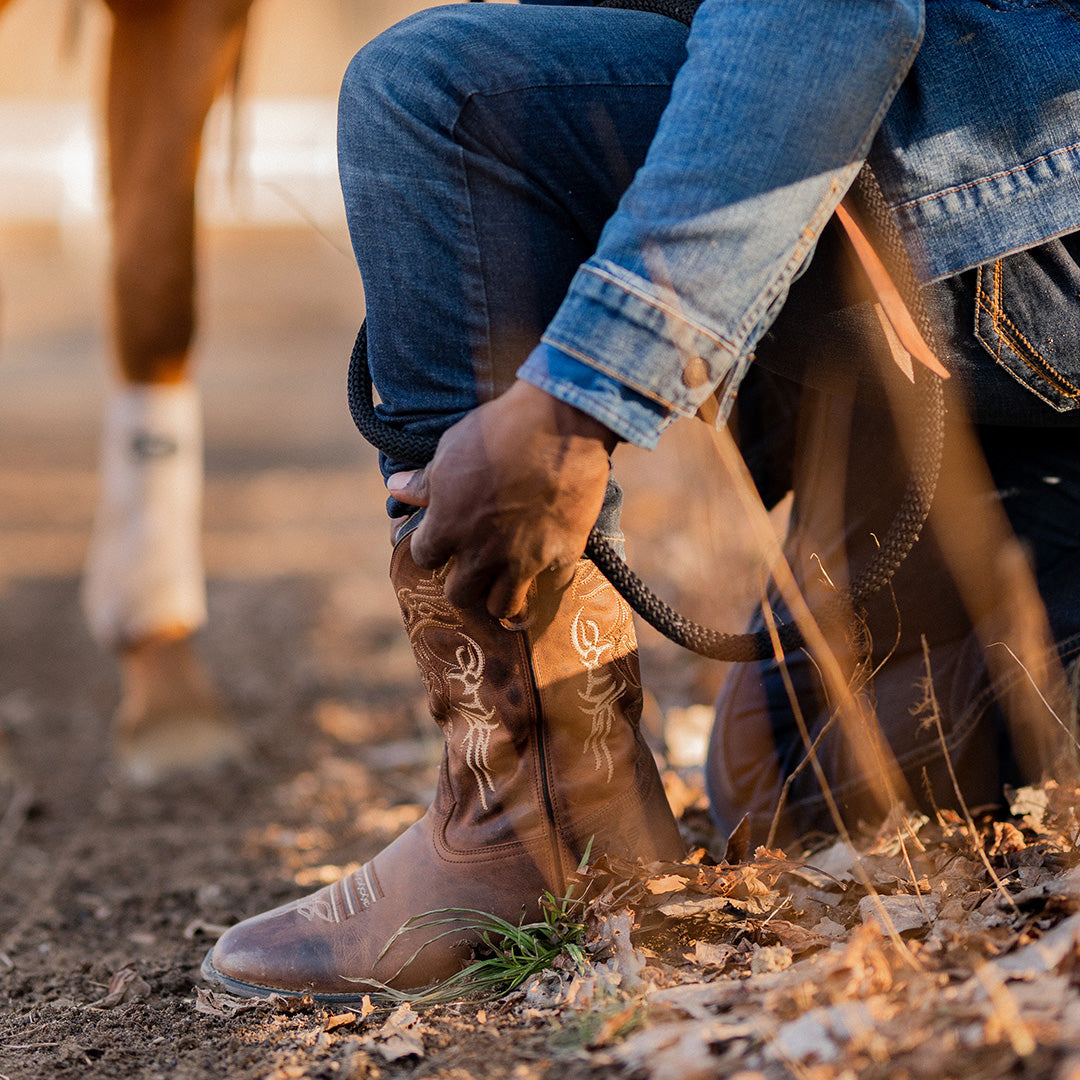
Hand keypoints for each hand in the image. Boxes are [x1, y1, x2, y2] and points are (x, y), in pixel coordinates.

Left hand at [387, 380, 616, 618]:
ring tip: (505, 580)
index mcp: (449, 527)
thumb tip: (395, 488)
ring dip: (501, 595)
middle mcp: (483, 553)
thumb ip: (424, 482)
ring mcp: (524, 559)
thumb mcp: (452, 448)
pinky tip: (548, 559)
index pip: (424, 558)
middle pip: (460, 596)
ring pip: (504, 606)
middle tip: (471, 567)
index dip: (430, 548)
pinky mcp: (562, 554)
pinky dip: (549, 575)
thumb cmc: (498, 431)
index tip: (439, 540)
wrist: (562, 425)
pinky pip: (552, 583)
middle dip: (462, 583)